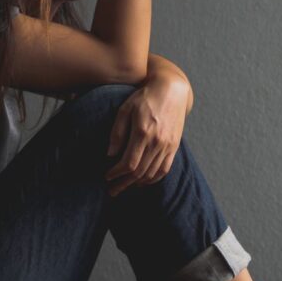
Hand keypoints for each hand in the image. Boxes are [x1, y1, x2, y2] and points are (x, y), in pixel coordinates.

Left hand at [104, 76, 190, 196]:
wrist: (171, 91)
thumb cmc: (145, 98)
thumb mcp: (125, 110)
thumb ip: (117, 132)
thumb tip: (110, 154)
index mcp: (143, 132)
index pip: (129, 163)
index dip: (116, 173)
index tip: (107, 176)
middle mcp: (157, 142)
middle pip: (139, 172)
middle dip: (123, 183)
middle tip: (111, 190)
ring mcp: (168, 146)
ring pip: (152, 173)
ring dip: (136, 184)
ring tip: (124, 187)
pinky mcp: (174, 146)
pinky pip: (165, 169)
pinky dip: (153, 179)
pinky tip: (142, 181)